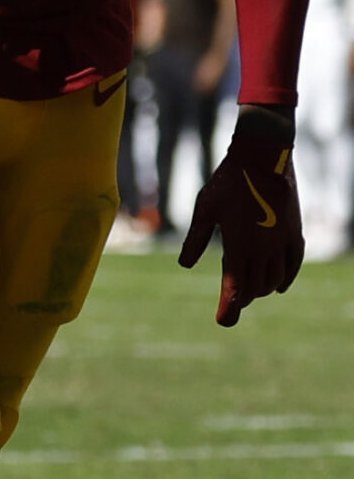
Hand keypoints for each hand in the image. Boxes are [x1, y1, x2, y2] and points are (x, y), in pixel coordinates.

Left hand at [179, 107, 302, 325]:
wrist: (262, 158)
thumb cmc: (227, 182)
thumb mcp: (204, 209)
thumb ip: (196, 239)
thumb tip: (185, 264)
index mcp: (239, 245)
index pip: (235, 286)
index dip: (229, 305)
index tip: (223, 320)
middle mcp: (263, 249)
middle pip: (255, 287)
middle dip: (242, 300)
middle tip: (230, 307)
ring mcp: (282, 242)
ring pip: (275, 279)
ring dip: (261, 290)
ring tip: (247, 294)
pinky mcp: (294, 234)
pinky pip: (293, 264)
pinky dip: (286, 279)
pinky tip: (279, 287)